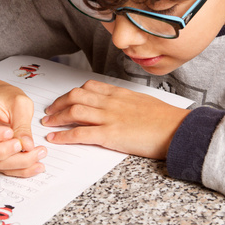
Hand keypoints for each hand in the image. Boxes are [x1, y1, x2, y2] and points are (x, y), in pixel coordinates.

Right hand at [0, 84, 46, 176]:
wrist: (4, 101)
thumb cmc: (7, 98)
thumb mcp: (19, 103)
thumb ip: (21, 123)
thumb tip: (26, 145)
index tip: (9, 132)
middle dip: (3, 152)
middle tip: (24, 146)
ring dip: (18, 163)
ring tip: (39, 153)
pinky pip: (5, 169)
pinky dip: (22, 170)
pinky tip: (37, 165)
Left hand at [42, 80, 189, 158]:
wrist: (176, 128)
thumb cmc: (165, 118)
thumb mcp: (143, 102)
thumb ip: (127, 102)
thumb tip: (120, 106)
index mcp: (119, 93)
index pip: (89, 86)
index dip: (72, 92)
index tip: (65, 98)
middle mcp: (111, 102)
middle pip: (76, 95)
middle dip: (59, 102)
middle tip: (50, 110)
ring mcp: (109, 117)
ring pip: (74, 110)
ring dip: (57, 117)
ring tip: (48, 122)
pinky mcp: (110, 134)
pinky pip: (80, 133)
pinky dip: (64, 135)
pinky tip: (55, 138)